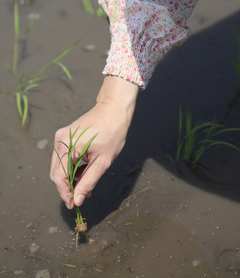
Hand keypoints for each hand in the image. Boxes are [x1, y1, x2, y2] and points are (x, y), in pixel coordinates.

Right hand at [50, 76, 137, 208]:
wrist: (114, 109)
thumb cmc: (112, 132)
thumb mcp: (103, 161)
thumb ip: (88, 181)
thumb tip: (77, 200)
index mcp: (67, 145)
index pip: (59, 176)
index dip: (65, 193)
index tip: (74, 205)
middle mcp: (60, 140)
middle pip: (56, 172)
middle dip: (67, 187)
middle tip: (81, 198)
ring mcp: (61, 137)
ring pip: (60, 166)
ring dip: (71, 179)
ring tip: (86, 187)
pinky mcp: (66, 136)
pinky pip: (64, 158)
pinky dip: (72, 168)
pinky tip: (84, 174)